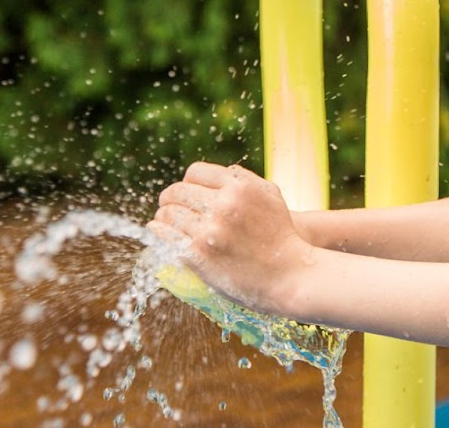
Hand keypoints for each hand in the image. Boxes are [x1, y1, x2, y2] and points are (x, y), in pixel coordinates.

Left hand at [150, 162, 309, 310]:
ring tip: (164, 221)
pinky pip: (165, 237)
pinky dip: (158, 233)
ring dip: (163, 216)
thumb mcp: (270, 196)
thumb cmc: (282, 235)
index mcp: (239, 187)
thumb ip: (244, 180)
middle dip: (170, 198)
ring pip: (167, 214)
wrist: (290, 275)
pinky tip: (159, 232)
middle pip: (177, 192)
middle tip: (169, 206)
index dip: (188, 182)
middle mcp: (222, 205)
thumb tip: (217, 174)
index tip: (188, 193)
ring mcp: (208, 231)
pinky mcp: (197, 255)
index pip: (195, 172)